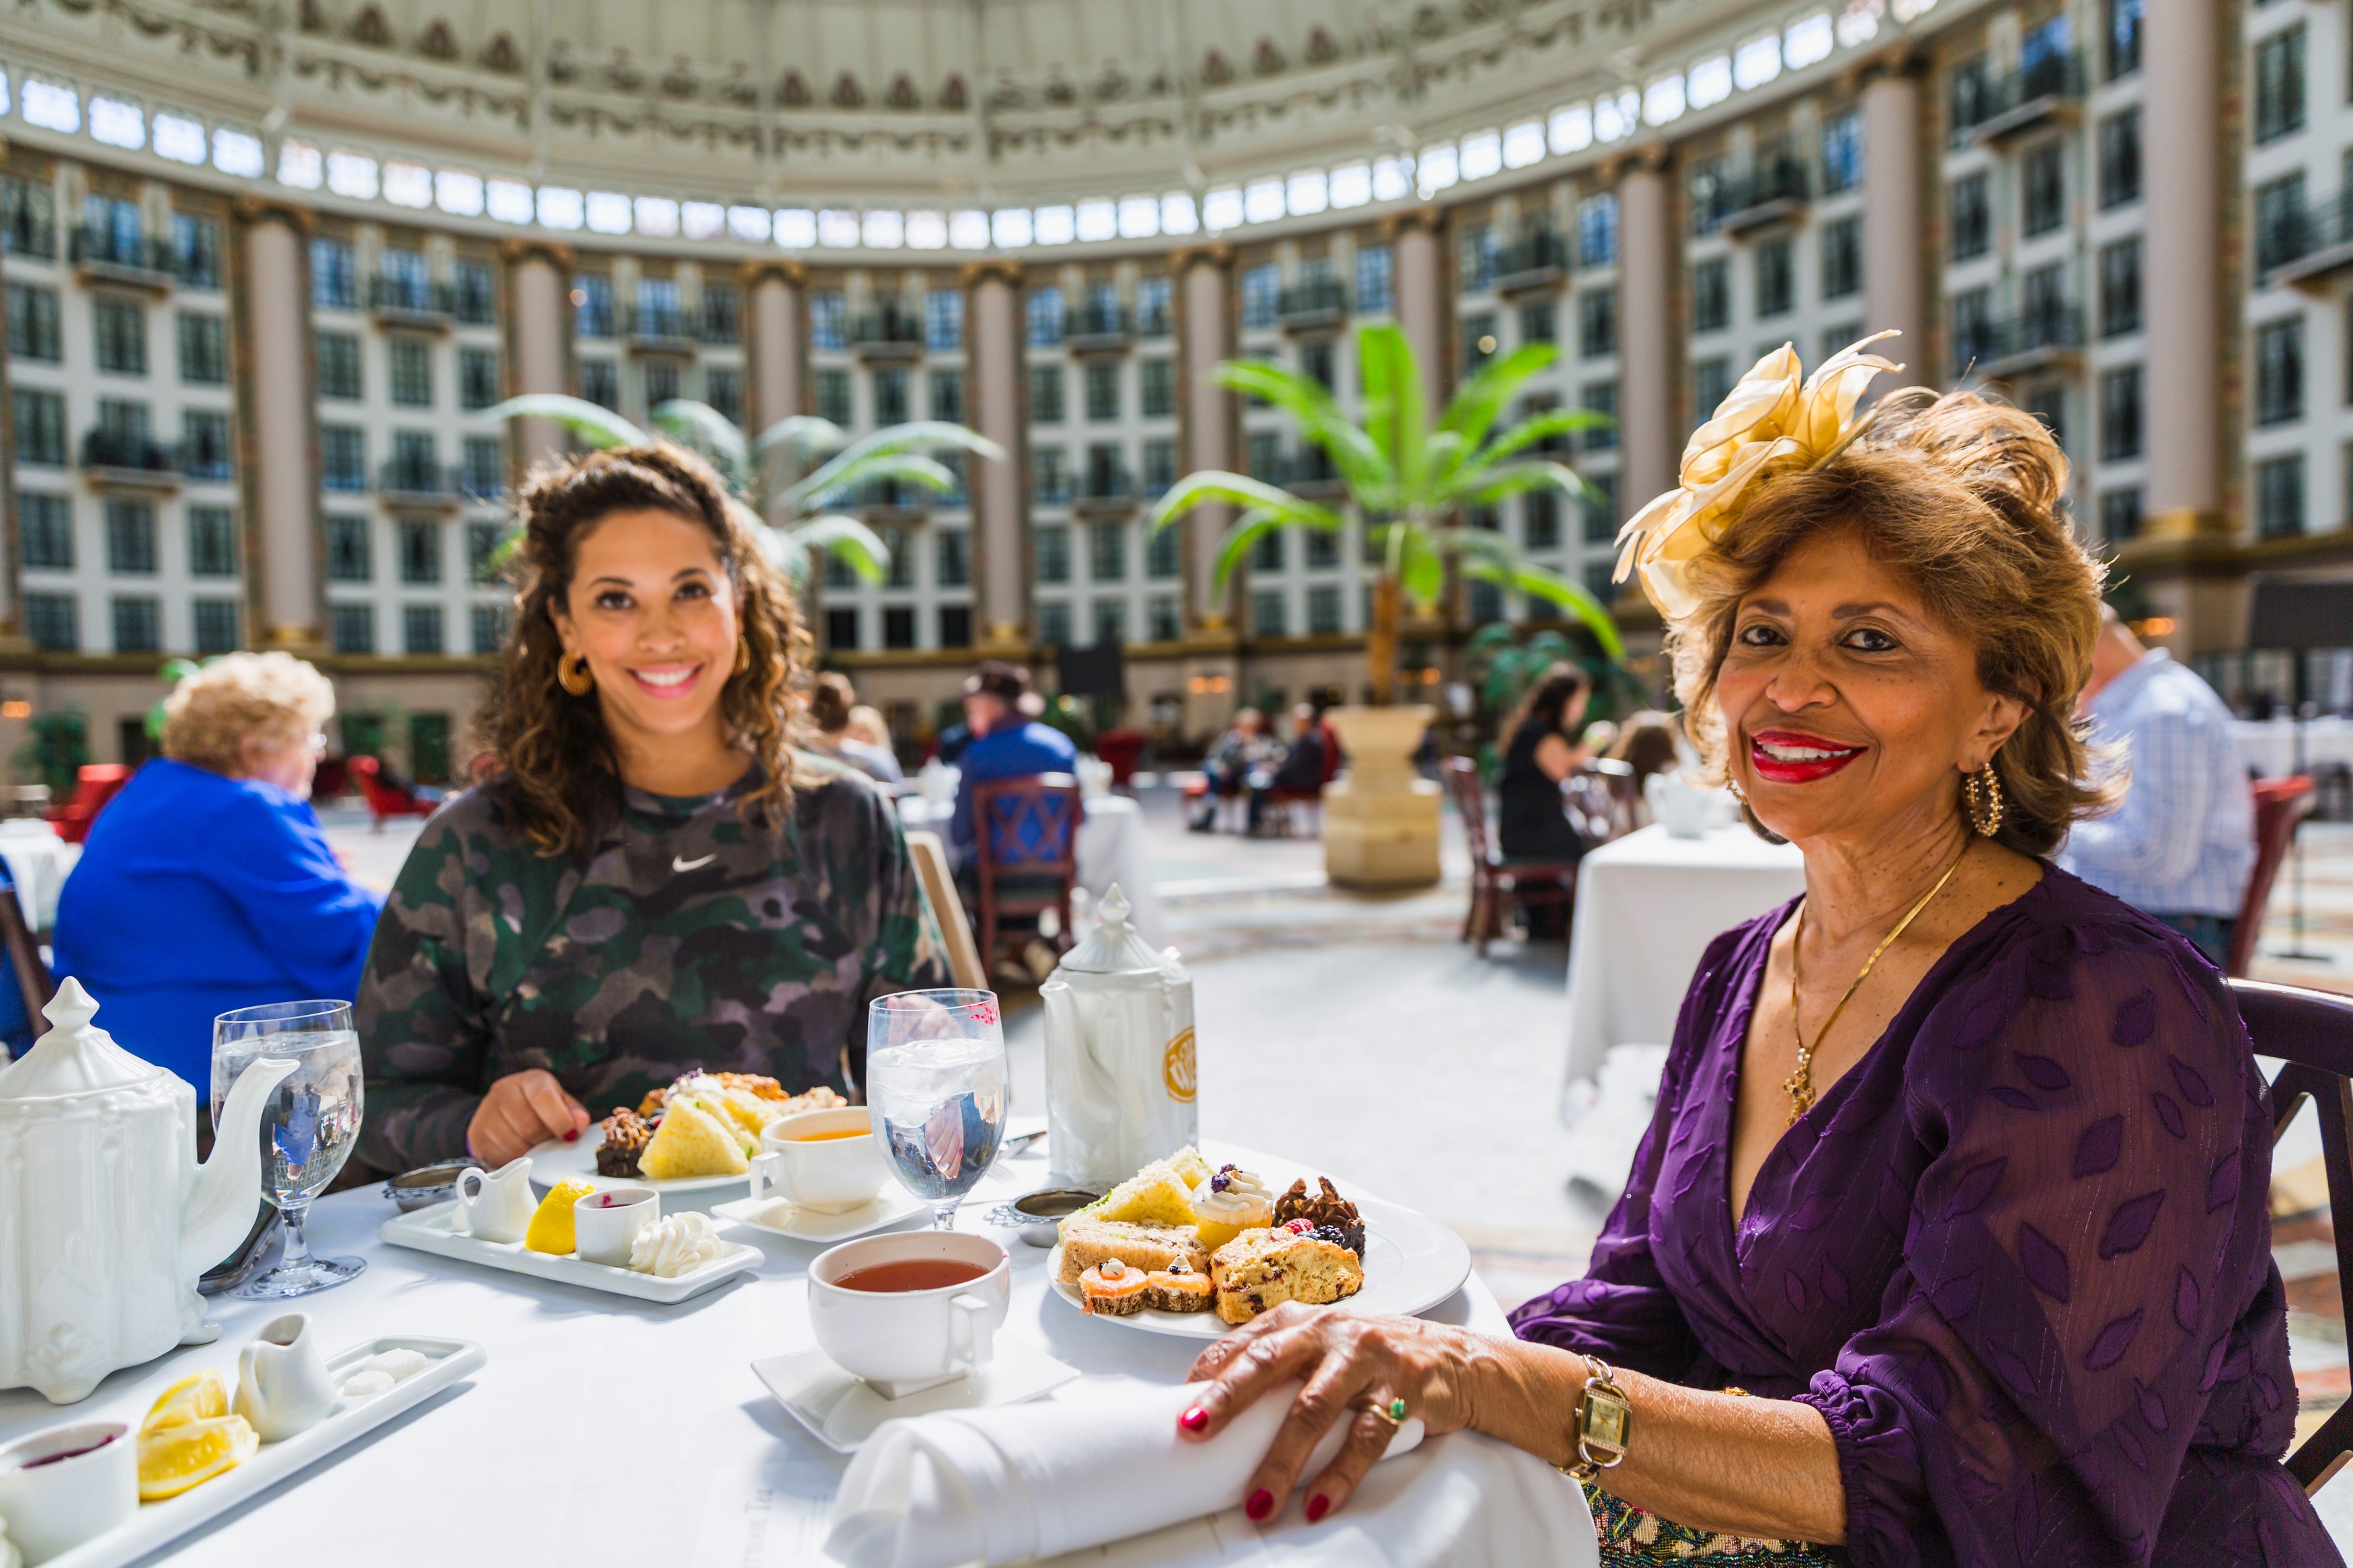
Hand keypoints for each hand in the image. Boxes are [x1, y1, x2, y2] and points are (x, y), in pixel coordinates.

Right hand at [466, 1069, 589, 1167]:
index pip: (543, 1097)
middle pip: (528, 1126)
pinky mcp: (476, 1134)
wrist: (505, 1112)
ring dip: (530, 1155)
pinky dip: (513, 1162)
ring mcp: (485, 1111)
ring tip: (534, 1148)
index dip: (559, 1120)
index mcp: (531, 1079)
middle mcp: (504, 1090)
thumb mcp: (562, 1105)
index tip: (570, 1137)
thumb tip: (580, 1123)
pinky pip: (498, 1157)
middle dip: (544, 1142)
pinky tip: (519, 1153)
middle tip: (549, 1145)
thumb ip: (574, 1113)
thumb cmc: (541, 1109)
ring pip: (513, 1145)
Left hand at [1177, 1306, 1486, 1523]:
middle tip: (1194, 1431)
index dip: (1209, 1376)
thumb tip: (1217, 1408)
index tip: (1179, 1412)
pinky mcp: (1402, 1389)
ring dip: (1282, 1461)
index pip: (1244, 1344)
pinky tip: (1319, 1503)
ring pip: (1314, 1409)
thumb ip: (1280, 1368)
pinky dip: (1340, 1474)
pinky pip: (1366, 1437)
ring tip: (1259, 1502)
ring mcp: (1366, 1358)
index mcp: (1302, 1322)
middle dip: (1228, 1399)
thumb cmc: (1372, 1359)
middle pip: (1269, 1363)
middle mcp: (1329, 1332)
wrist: (1456, 1358)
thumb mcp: (1323, 1349)